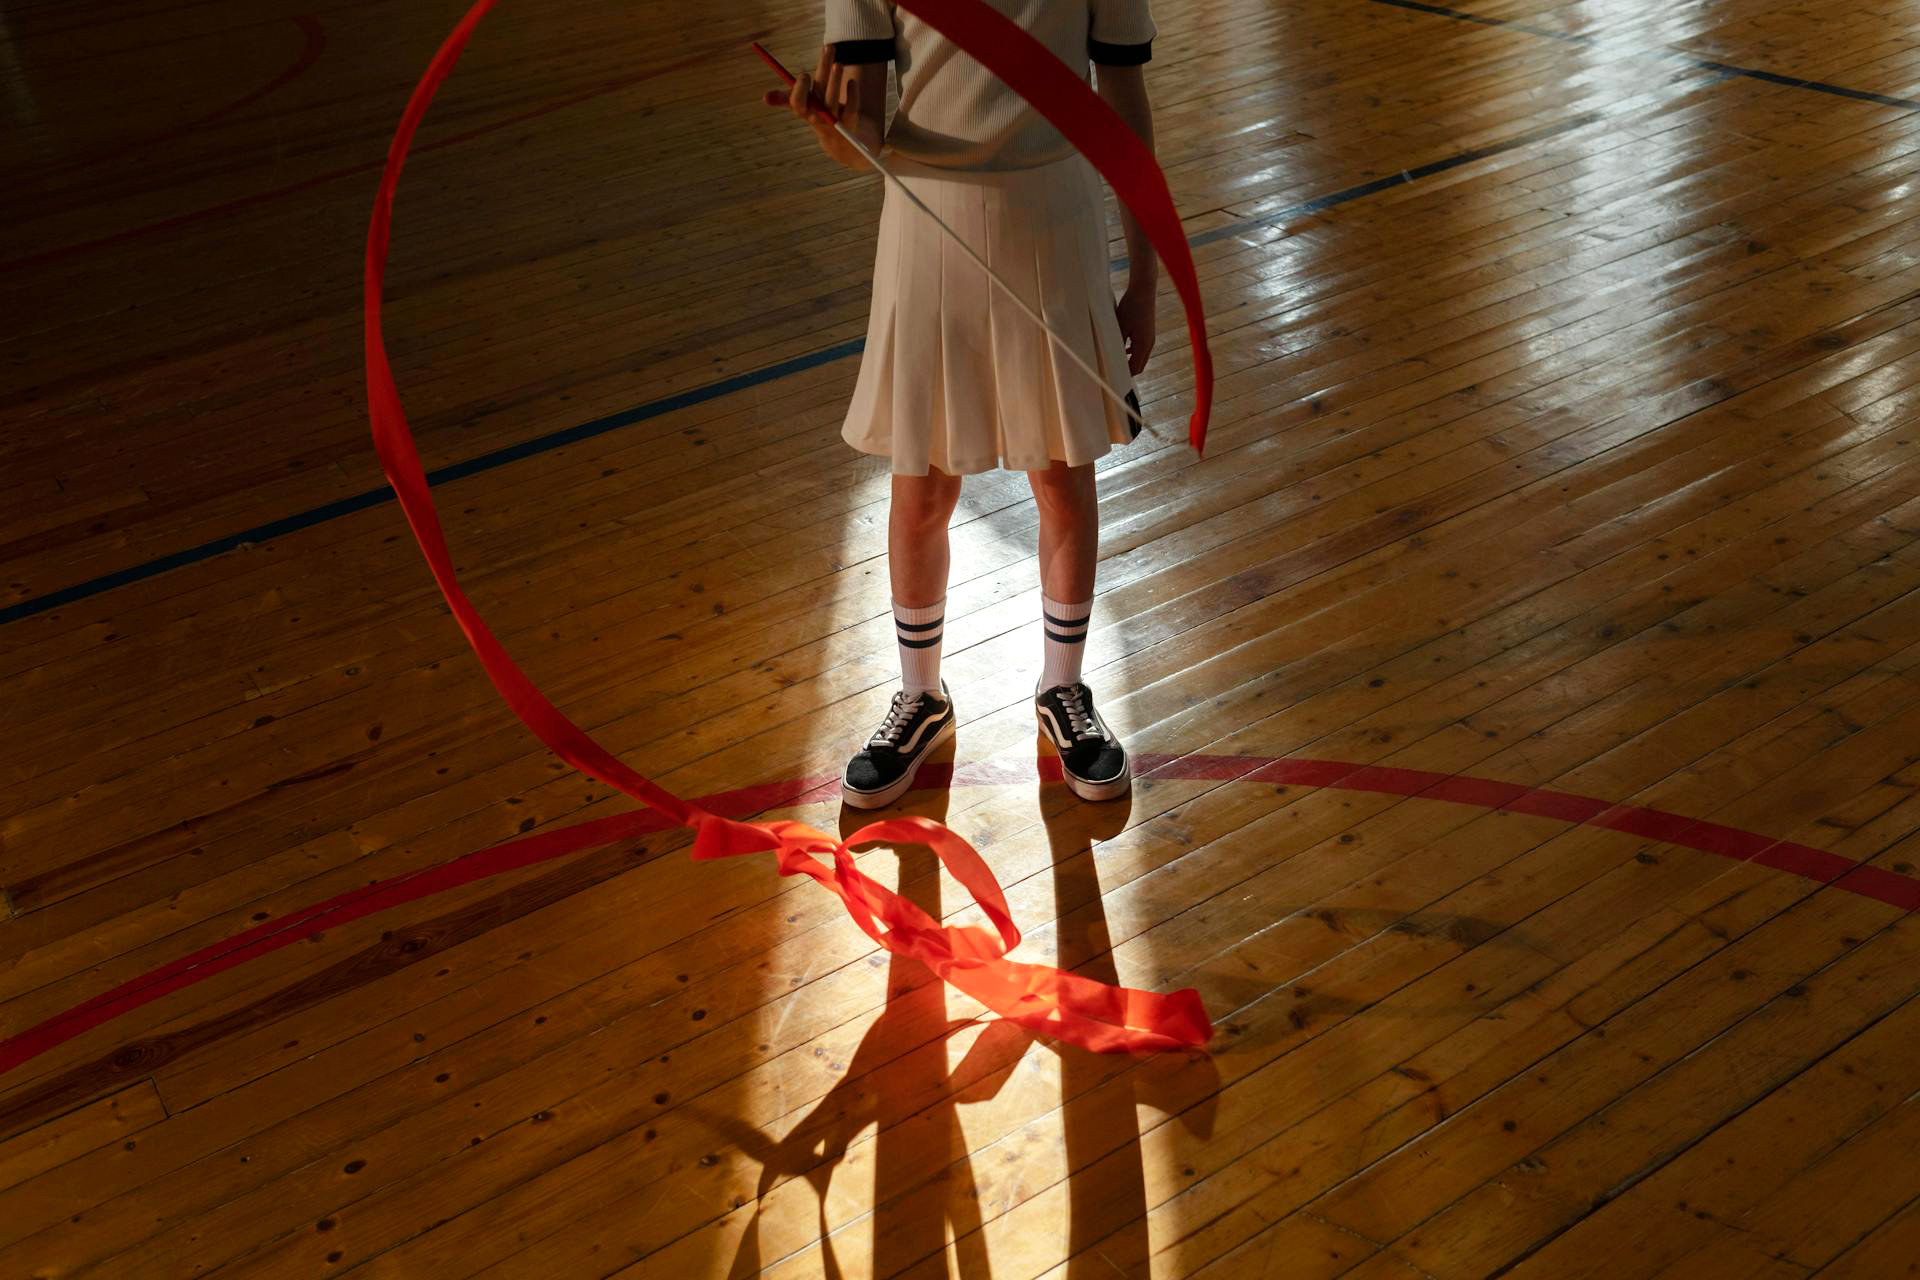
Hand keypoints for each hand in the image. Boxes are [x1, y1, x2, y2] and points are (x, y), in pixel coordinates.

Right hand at [761, 46, 877, 169]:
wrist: (841, 140)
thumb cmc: (819, 114)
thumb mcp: (804, 105)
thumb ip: (786, 99)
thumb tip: (765, 98)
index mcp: (805, 110)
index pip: (797, 103)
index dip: (800, 89)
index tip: (805, 74)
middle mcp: (818, 116)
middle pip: (817, 95)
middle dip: (821, 72)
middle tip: (826, 52)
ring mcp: (834, 121)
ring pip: (833, 100)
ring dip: (835, 80)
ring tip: (838, 64)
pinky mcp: (850, 122)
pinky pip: (851, 107)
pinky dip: (852, 94)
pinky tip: (852, 81)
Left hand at [1116, 281, 1156, 375]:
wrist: (1143, 290)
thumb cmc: (1131, 307)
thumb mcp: (1120, 327)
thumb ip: (1117, 344)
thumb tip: (1112, 358)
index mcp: (1143, 345)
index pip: (1135, 368)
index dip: (1124, 375)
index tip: (1112, 376)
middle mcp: (1149, 344)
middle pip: (1139, 366)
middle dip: (1127, 370)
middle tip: (1112, 371)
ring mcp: (1150, 339)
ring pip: (1140, 357)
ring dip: (1129, 361)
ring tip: (1114, 361)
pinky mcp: (1148, 333)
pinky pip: (1140, 349)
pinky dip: (1132, 352)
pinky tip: (1121, 349)